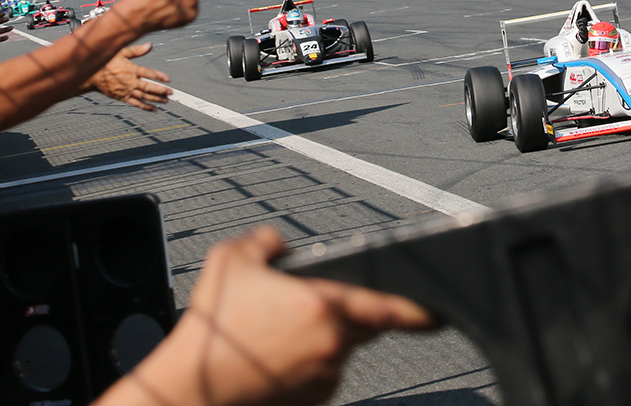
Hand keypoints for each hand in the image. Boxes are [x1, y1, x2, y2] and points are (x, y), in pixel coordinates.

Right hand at [84, 43, 171, 109]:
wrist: (92, 75)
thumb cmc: (107, 62)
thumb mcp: (121, 52)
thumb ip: (136, 51)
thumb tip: (150, 46)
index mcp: (130, 69)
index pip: (148, 73)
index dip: (159, 76)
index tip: (168, 79)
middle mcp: (130, 81)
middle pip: (148, 87)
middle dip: (161, 90)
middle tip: (171, 92)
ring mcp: (126, 90)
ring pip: (144, 96)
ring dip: (156, 99)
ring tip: (166, 101)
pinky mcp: (122, 97)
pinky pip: (136, 103)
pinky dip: (146, 107)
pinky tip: (155, 109)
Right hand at [124, 227, 435, 405]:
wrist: (190, 391)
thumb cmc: (212, 328)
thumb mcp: (232, 259)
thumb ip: (268, 240)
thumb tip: (283, 244)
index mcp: (323, 307)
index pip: (390, 306)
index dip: (421, 309)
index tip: (440, 309)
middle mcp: (333, 346)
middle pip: (363, 322)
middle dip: (345, 309)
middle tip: (303, 306)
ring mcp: (325, 379)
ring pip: (341, 348)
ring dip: (321, 337)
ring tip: (272, 332)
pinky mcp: (314, 401)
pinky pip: (323, 373)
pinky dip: (307, 362)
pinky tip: (271, 355)